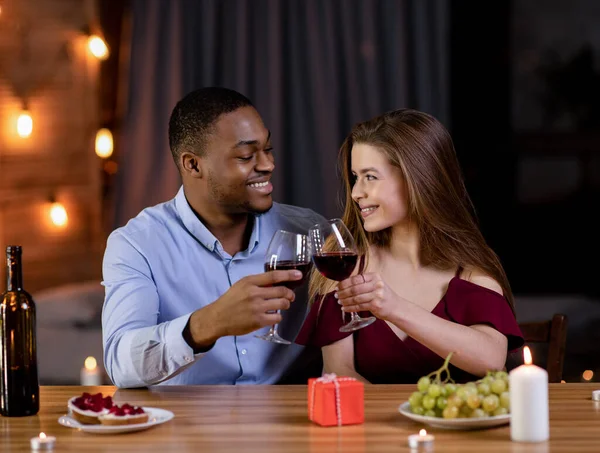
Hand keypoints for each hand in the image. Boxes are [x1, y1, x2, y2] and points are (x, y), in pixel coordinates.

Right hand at [185, 270, 302, 348]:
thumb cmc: (231, 300)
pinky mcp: (258, 321)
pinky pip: (277, 317)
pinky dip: (277, 316)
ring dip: (285, 304)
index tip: (299, 275)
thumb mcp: (241, 285)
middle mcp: (254, 293)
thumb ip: (258, 283)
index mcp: (250, 282)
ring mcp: (257, 308)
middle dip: (290, 294)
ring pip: (282, 304)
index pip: (273, 276)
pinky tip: (272, 315)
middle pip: (282, 291)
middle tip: (290, 296)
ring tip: (281, 305)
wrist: (218, 318)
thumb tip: (277, 282)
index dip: (288, 275)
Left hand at [335, 272, 399, 320]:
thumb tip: (344, 285)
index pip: (356, 278)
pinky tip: (345, 308)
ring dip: (345, 300)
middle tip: (336, 295)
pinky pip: (359, 306)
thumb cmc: (383, 295)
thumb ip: (363, 283)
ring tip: (339, 301)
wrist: (396, 307)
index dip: (344, 283)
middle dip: (343, 292)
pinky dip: (350, 308)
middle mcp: (376, 284)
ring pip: (355, 298)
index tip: (338, 286)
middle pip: (354, 288)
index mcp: (375, 276)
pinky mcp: (375, 305)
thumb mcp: (376, 284)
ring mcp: (376, 295)